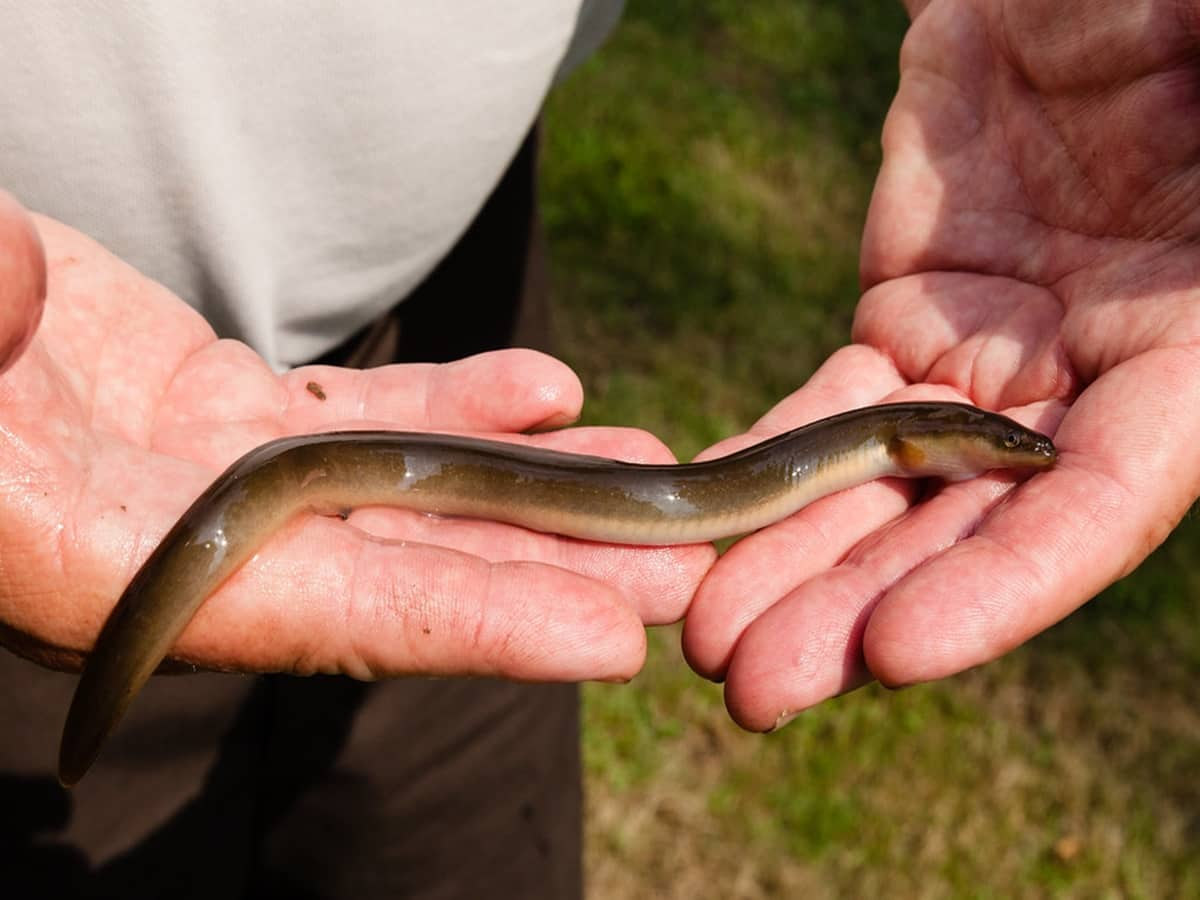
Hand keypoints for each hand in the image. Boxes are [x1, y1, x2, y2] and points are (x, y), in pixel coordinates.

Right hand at [0, 194, 711, 683]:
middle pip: (407, 567)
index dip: (477, 630)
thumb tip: (16, 298)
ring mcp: (212, 470)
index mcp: (112, 564)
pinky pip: (364, 411)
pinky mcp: (223, 406)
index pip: (332, 612)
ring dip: (532, 485)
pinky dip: (458, 404)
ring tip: (649, 471)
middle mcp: (185, 538)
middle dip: (550, 572)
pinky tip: (547, 393)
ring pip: (404, 488)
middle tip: (683, 567)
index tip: (608, 642)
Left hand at [682, 0, 1199, 728]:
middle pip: (969, 527)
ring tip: (707, 640)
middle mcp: (1091, 377)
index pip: (1099, 503)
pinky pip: (830, 412)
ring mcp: (991, 351)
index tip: (894, 653)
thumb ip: (1190, 195)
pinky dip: (772, 472)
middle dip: (861, 612)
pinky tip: (706, 532)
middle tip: (753, 692)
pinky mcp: (907, 311)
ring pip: (885, 487)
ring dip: (797, 567)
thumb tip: (1149, 309)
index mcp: (1192, 343)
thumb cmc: (1154, 19)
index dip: (1006, 585)